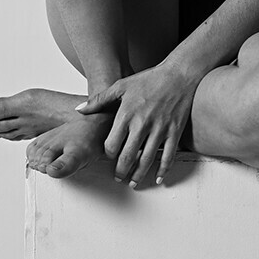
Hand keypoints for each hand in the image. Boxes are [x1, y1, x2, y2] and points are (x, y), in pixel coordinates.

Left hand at [76, 63, 198, 186]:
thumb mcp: (120, 86)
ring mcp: (160, 129)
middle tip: (118, 178)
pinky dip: (162, 170)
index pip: (112, 144)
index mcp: (127, 114)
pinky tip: (157, 179)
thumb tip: (79, 110)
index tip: (109, 156)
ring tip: (132, 183)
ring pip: (146, 160)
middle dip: (121, 171)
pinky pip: (168, 156)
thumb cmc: (148, 80)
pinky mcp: (174, 132)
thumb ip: (98, 100)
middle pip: (127, 156)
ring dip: (138, 175)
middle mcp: (142, 124)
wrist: (178, 75)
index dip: (108, 154)